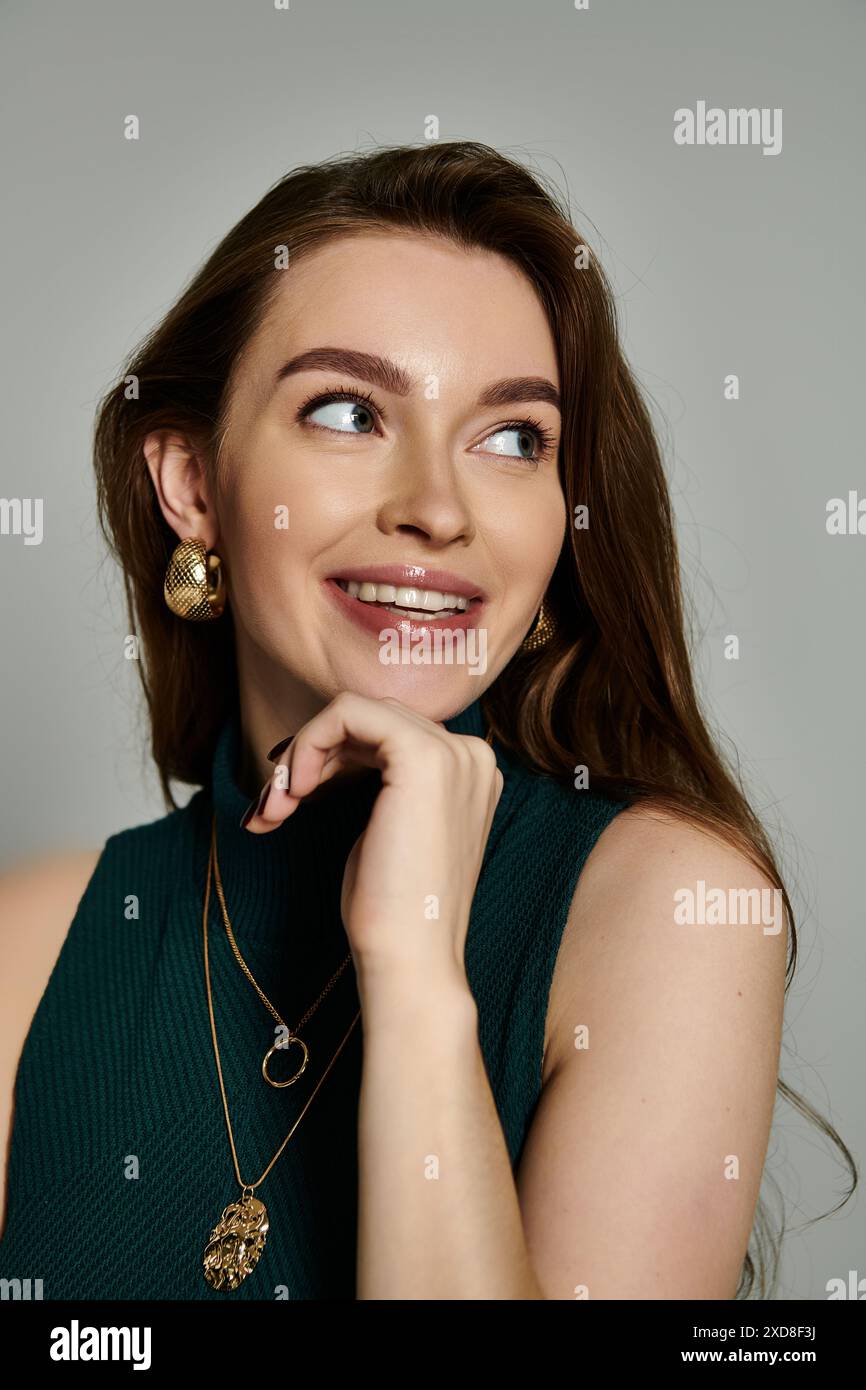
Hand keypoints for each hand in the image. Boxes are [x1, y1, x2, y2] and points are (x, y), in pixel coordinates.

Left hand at [244, 692, 503, 991]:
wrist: (411, 957)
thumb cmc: (392, 910)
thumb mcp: (384, 829)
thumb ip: (375, 781)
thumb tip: (323, 750)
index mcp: (468, 773)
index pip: (387, 733)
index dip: (330, 755)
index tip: (289, 798)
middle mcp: (471, 755)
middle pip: (370, 720)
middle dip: (311, 754)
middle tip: (275, 805)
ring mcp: (454, 753)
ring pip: (356, 710)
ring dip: (303, 752)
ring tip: (278, 805)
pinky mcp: (422, 757)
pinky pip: (348, 712)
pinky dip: (308, 742)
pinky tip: (296, 790)